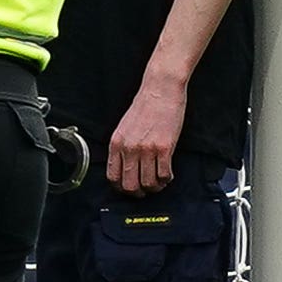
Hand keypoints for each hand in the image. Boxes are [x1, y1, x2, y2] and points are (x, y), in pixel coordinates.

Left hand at [108, 79, 186, 195]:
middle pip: (129, 186)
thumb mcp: (124, 127)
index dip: (122, 188)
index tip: (130, 188)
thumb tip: (124, 167)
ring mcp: (146, 149)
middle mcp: (129, 148)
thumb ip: (122, 147)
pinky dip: (167, 179)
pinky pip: (164, 174)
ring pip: (148, 183)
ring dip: (155, 187)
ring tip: (159, 181)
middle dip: (138, 192)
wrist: (160, 89)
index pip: (113, 177)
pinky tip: (168, 173)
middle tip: (146, 189)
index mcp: (116, 143)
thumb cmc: (145, 105)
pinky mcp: (164, 147)